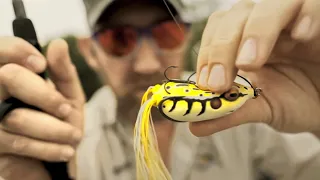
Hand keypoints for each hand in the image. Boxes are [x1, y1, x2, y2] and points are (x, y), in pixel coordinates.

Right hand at [0, 37, 84, 178]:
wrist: (59, 159)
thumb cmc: (63, 123)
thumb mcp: (69, 96)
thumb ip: (64, 72)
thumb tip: (59, 43)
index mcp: (16, 76)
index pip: (2, 50)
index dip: (17, 50)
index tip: (41, 64)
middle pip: (8, 78)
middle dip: (44, 95)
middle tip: (67, 110)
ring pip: (16, 116)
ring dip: (54, 129)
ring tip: (73, 136)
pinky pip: (17, 142)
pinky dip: (47, 148)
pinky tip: (64, 152)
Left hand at [190, 0, 319, 135]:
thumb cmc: (293, 100)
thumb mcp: (259, 109)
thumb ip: (228, 113)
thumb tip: (193, 125)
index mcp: (243, 42)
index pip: (217, 30)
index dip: (208, 53)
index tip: (206, 83)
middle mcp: (264, 26)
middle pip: (237, 16)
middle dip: (222, 48)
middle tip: (220, 82)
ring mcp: (292, 21)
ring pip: (272, 5)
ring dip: (256, 32)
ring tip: (249, 63)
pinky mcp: (319, 21)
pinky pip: (312, 5)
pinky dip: (305, 16)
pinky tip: (300, 35)